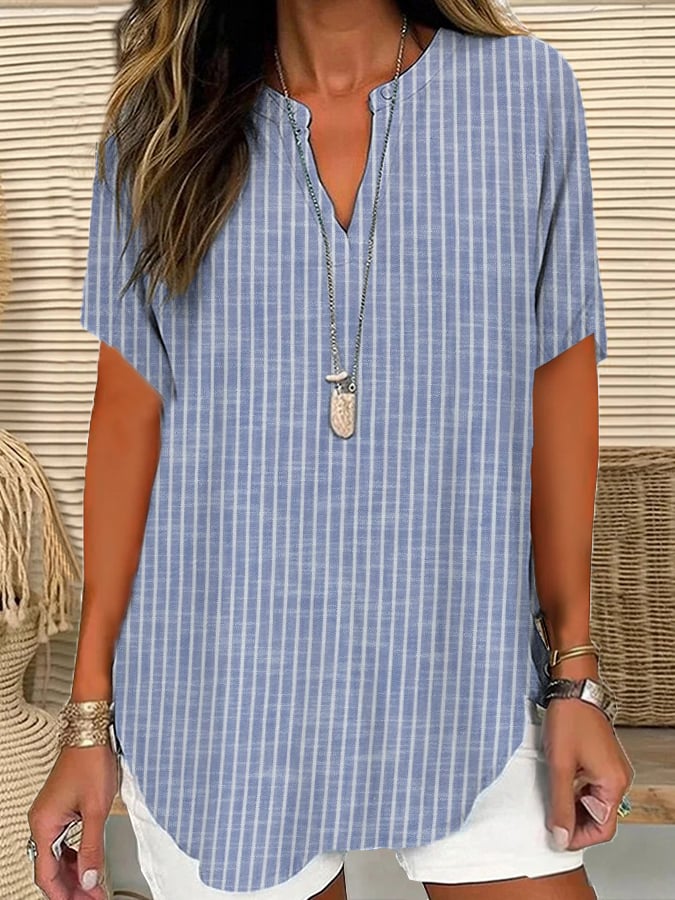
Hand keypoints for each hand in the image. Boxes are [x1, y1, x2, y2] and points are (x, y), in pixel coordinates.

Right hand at [27, 743, 118, 898]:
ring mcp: (49, 816)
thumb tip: (91, 878)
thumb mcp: (96, 809)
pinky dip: (75, 856)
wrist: (91, 735)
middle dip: (71, 887)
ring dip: (74, 873)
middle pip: (50, 868)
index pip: (47, 874)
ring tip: (93, 887)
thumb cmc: (91, 763)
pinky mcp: (59, 809)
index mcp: (44, 825)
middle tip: (92, 899)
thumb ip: (92, 847)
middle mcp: (42, 822)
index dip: (64, 894)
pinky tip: (88, 864)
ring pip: (57, 857)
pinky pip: (63, 842)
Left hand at [542, 697, 634, 850]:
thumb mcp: (560, 766)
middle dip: (575, 822)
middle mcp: (618, 779)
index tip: (556, 837)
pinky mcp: (603, 760)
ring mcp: (611, 769)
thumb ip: (560, 805)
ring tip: (551, 799)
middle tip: (549, 819)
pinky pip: (592, 786)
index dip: (578, 837)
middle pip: (600, 817)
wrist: (573, 688)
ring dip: (574, 806)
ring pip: (594, 802)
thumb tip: (560, 836)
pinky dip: (576, 791)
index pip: (603, 829)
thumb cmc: (569, 720)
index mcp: (614, 783)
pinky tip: (559, 784)